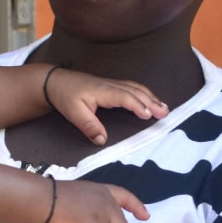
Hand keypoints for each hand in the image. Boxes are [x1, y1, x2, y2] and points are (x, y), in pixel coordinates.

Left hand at [45, 69, 167, 144]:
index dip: (138, 106)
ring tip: (165, 107)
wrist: (55, 81)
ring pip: (136, 88)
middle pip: (136, 91)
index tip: (149, 115)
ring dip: (151, 97)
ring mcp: (112, 84)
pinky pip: (133, 87)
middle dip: (152, 101)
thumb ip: (89, 126)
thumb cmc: (65, 96)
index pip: (125, 97)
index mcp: (103, 91)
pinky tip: (151, 100)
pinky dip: (145, 93)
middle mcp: (111, 85)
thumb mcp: (74, 113)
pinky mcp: (112, 85)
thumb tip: (102, 140)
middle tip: (166, 113)